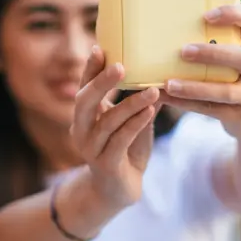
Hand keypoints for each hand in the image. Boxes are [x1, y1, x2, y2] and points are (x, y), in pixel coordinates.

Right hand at [71, 45, 159, 209]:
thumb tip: (158, 76)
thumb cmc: (126, 152)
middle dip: (101, 83)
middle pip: (84, 102)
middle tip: (120, 66)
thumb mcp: (132, 125)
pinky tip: (151, 111)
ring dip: (131, 104)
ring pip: (108, 121)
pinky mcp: (105, 165)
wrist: (118, 192)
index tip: (99, 48)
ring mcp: (91, 149)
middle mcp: (82, 131)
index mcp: (84, 117)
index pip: (84, 88)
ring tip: (153, 90)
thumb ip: (138, 105)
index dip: (90, 70)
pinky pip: (120, 140)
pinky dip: (136, 124)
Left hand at [159, 5, 240, 139]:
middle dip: (213, 54)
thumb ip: (217, 34)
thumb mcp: (232, 51)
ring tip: (168, 84)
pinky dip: (187, 104)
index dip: (235, 15)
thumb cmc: (232, 73)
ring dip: (194, 87)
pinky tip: (166, 97)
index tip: (206, 16)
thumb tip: (173, 14)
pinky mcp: (239, 116)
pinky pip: (211, 110)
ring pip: (225, 91)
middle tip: (183, 51)